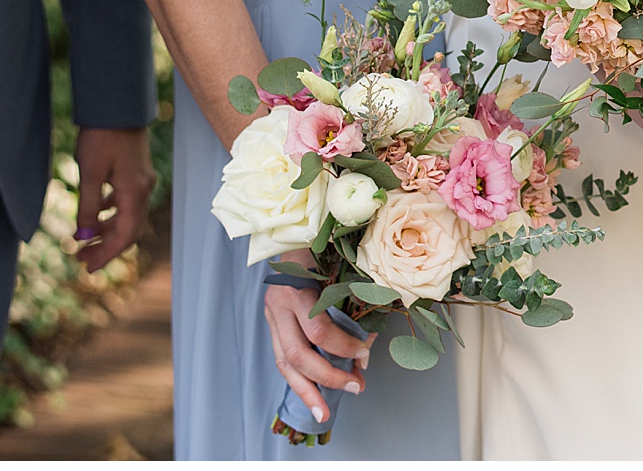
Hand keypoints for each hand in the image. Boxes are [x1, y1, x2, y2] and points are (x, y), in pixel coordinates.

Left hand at [73, 127, 156, 270]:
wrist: (118, 107)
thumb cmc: (102, 137)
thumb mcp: (90, 174)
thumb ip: (88, 207)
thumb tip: (84, 237)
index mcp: (134, 193)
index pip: (124, 236)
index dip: (106, 255)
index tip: (87, 268)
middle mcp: (143, 190)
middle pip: (129, 230)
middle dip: (107, 247)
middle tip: (81, 259)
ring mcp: (142, 181)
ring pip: (128, 217)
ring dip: (108, 231)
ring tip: (84, 240)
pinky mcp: (136, 172)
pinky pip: (127, 202)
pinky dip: (111, 214)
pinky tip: (96, 213)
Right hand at [264, 250, 374, 422]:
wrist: (288, 230)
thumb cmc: (320, 244)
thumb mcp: (337, 261)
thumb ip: (351, 294)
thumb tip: (371, 335)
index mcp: (296, 288)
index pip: (319, 330)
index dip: (345, 347)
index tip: (366, 353)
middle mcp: (278, 304)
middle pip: (299, 354)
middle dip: (329, 377)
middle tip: (357, 386)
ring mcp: (271, 315)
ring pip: (285, 363)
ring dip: (307, 391)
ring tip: (324, 413)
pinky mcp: (271, 323)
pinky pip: (282, 358)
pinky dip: (298, 379)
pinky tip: (312, 395)